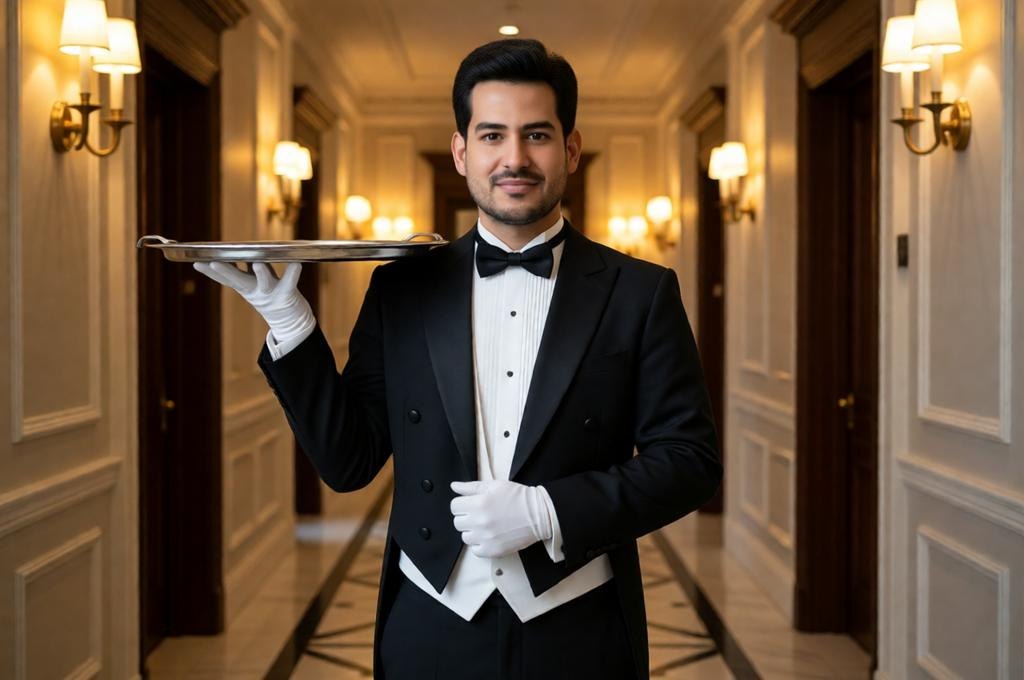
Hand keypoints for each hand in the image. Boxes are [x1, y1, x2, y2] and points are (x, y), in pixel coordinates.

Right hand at [193, 261, 313, 343]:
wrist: (290, 320)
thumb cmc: (269, 294)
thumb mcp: (253, 281)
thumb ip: (243, 268)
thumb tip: (231, 251)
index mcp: (245, 286)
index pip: (225, 278)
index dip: (210, 272)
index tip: (196, 262)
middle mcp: (255, 290)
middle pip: (238, 280)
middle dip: (226, 271)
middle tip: (213, 263)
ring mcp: (271, 293)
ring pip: (265, 282)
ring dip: (261, 273)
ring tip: (258, 263)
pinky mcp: (288, 294)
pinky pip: (290, 282)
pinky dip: (293, 273)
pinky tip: (296, 263)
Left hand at [450, 480, 552, 557]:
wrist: (539, 514)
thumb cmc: (518, 498)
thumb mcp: (494, 486)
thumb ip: (471, 487)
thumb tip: (454, 486)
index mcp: (479, 503)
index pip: (454, 506)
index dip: (462, 504)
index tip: (472, 504)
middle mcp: (480, 522)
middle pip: (458, 522)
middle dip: (467, 517)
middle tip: (481, 514)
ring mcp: (486, 538)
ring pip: (465, 537)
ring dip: (473, 531)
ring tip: (487, 525)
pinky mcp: (493, 550)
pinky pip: (475, 550)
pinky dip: (480, 544)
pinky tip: (491, 536)